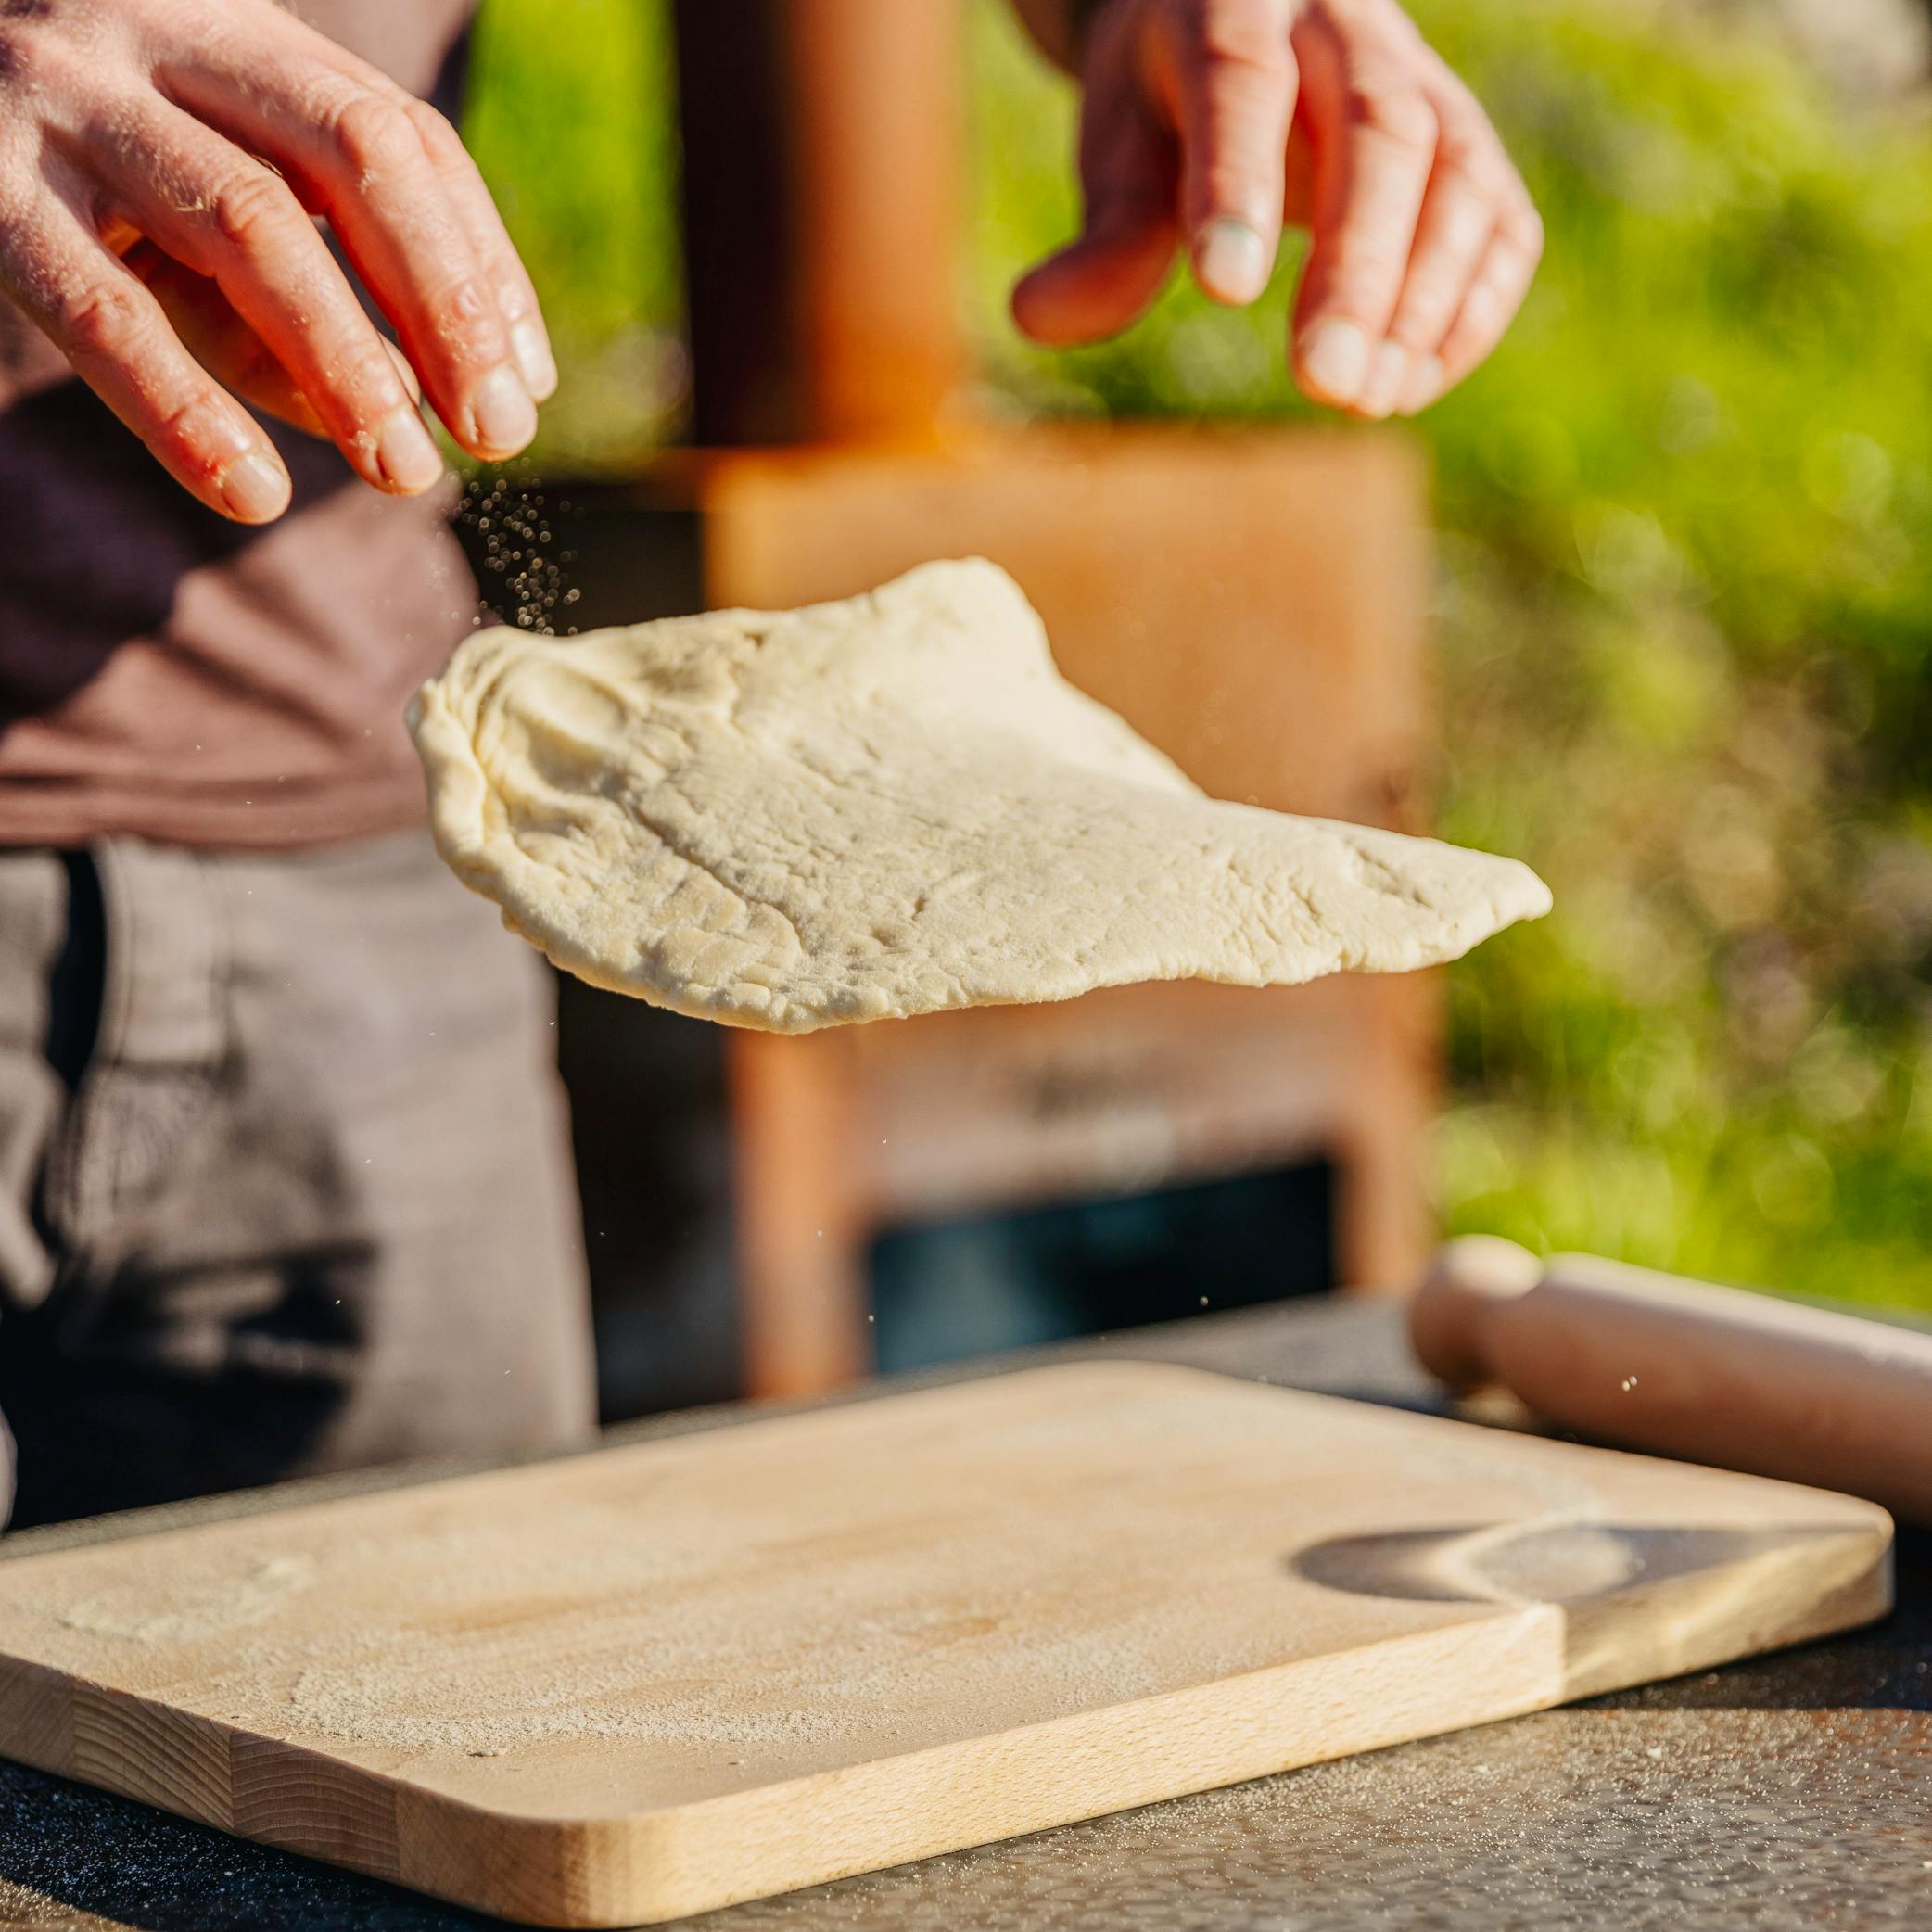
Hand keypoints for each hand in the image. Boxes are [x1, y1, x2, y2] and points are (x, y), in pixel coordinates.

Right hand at [0, 0, 555, 522]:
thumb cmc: (69, 161)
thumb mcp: (196, 193)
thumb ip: (298, 280)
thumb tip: (416, 402)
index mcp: (233, 29)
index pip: (400, 138)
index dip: (479, 264)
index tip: (527, 382)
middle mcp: (155, 34)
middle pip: (355, 155)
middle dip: (443, 303)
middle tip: (496, 434)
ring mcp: (65, 98)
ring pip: (249, 224)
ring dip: (347, 363)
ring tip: (405, 474)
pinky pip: (104, 308)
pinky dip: (188, 410)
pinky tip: (255, 492)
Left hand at [1012, 0, 1541, 416]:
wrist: (1248, 24)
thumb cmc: (1168, 104)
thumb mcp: (1118, 150)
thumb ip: (1098, 235)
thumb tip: (1033, 318)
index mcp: (1234, 6)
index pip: (1241, 82)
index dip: (1238, 182)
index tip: (1222, 291)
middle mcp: (1347, 29)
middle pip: (1378, 134)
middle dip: (1357, 265)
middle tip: (1321, 383)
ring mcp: (1425, 84)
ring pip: (1454, 174)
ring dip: (1421, 300)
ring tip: (1364, 399)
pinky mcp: (1469, 149)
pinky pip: (1498, 221)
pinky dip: (1468, 309)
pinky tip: (1410, 384)